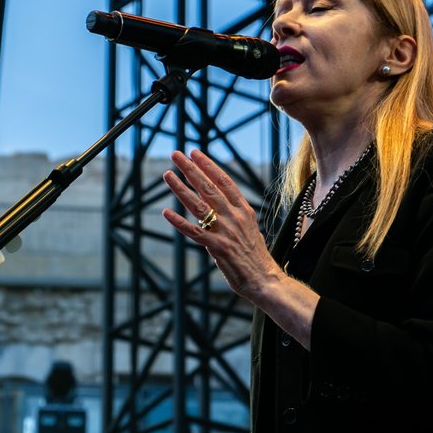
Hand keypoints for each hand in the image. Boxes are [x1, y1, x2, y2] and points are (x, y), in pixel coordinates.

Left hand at [161, 149, 282, 301]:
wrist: (265, 279)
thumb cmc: (255, 256)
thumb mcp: (249, 229)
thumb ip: (235, 216)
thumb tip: (220, 207)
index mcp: (244, 210)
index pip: (224, 181)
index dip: (208, 165)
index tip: (194, 153)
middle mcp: (235, 216)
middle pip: (209, 187)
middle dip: (190, 169)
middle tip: (176, 155)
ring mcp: (226, 231)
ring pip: (198, 205)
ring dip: (180, 189)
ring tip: (167, 175)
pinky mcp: (217, 247)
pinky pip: (194, 232)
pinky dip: (179, 222)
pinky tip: (166, 213)